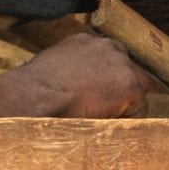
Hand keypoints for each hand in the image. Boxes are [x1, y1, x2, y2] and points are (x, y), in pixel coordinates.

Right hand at [0, 34, 153, 118]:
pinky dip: (128, 122)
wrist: (32, 98)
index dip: (105, 81)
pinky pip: (140, 110)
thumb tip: (68, 87)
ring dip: (125, 106)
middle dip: (120, 91)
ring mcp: (121, 65)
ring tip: (104, 122)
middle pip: (128, 70)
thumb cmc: (28, 91)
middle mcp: (106, 47)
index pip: (108, 58)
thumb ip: (67, 71)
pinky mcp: (130, 87)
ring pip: (137, 89)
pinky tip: (107, 127)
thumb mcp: (47, 69)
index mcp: (84, 41)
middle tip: (104, 113)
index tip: (96, 97)